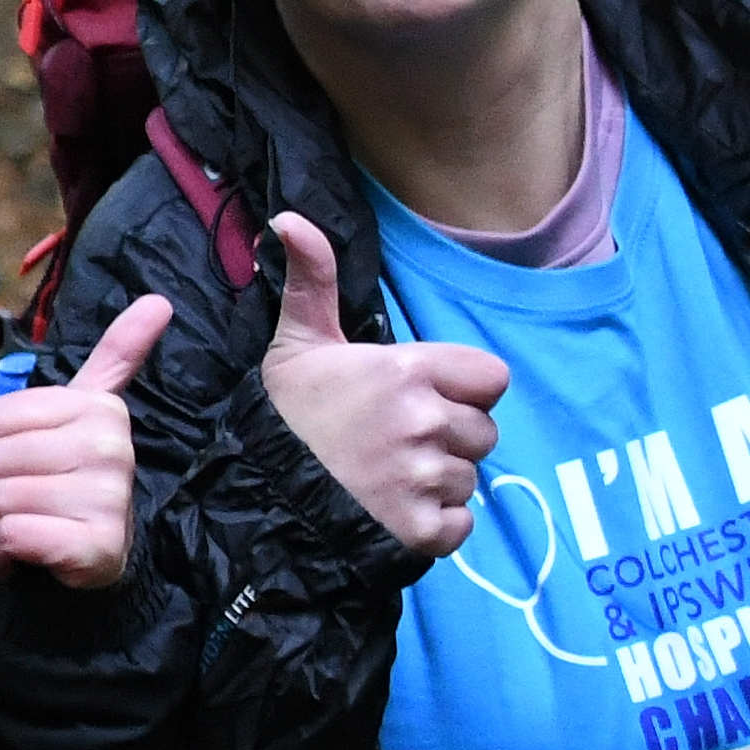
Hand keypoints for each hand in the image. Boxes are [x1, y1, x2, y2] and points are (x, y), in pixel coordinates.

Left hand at [0, 293, 170, 591]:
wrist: (103, 553)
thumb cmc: (77, 476)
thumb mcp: (90, 410)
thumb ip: (116, 355)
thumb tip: (159, 300)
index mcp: (99, 408)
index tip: (22, 463)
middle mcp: (111, 446)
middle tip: (17, 502)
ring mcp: (107, 497)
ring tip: (19, 528)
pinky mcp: (95, 545)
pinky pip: (13, 535)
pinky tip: (16, 558)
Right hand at [257, 216, 510, 560]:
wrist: (258, 498)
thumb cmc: (285, 417)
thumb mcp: (298, 342)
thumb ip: (313, 279)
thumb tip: (289, 219)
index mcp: (408, 372)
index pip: (491, 378)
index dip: (463, 388)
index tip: (422, 396)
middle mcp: (425, 423)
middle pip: (483, 431)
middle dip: (450, 437)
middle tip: (396, 441)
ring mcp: (425, 480)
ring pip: (469, 477)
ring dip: (439, 480)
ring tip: (389, 476)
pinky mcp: (421, 531)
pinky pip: (459, 524)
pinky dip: (434, 523)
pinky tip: (393, 509)